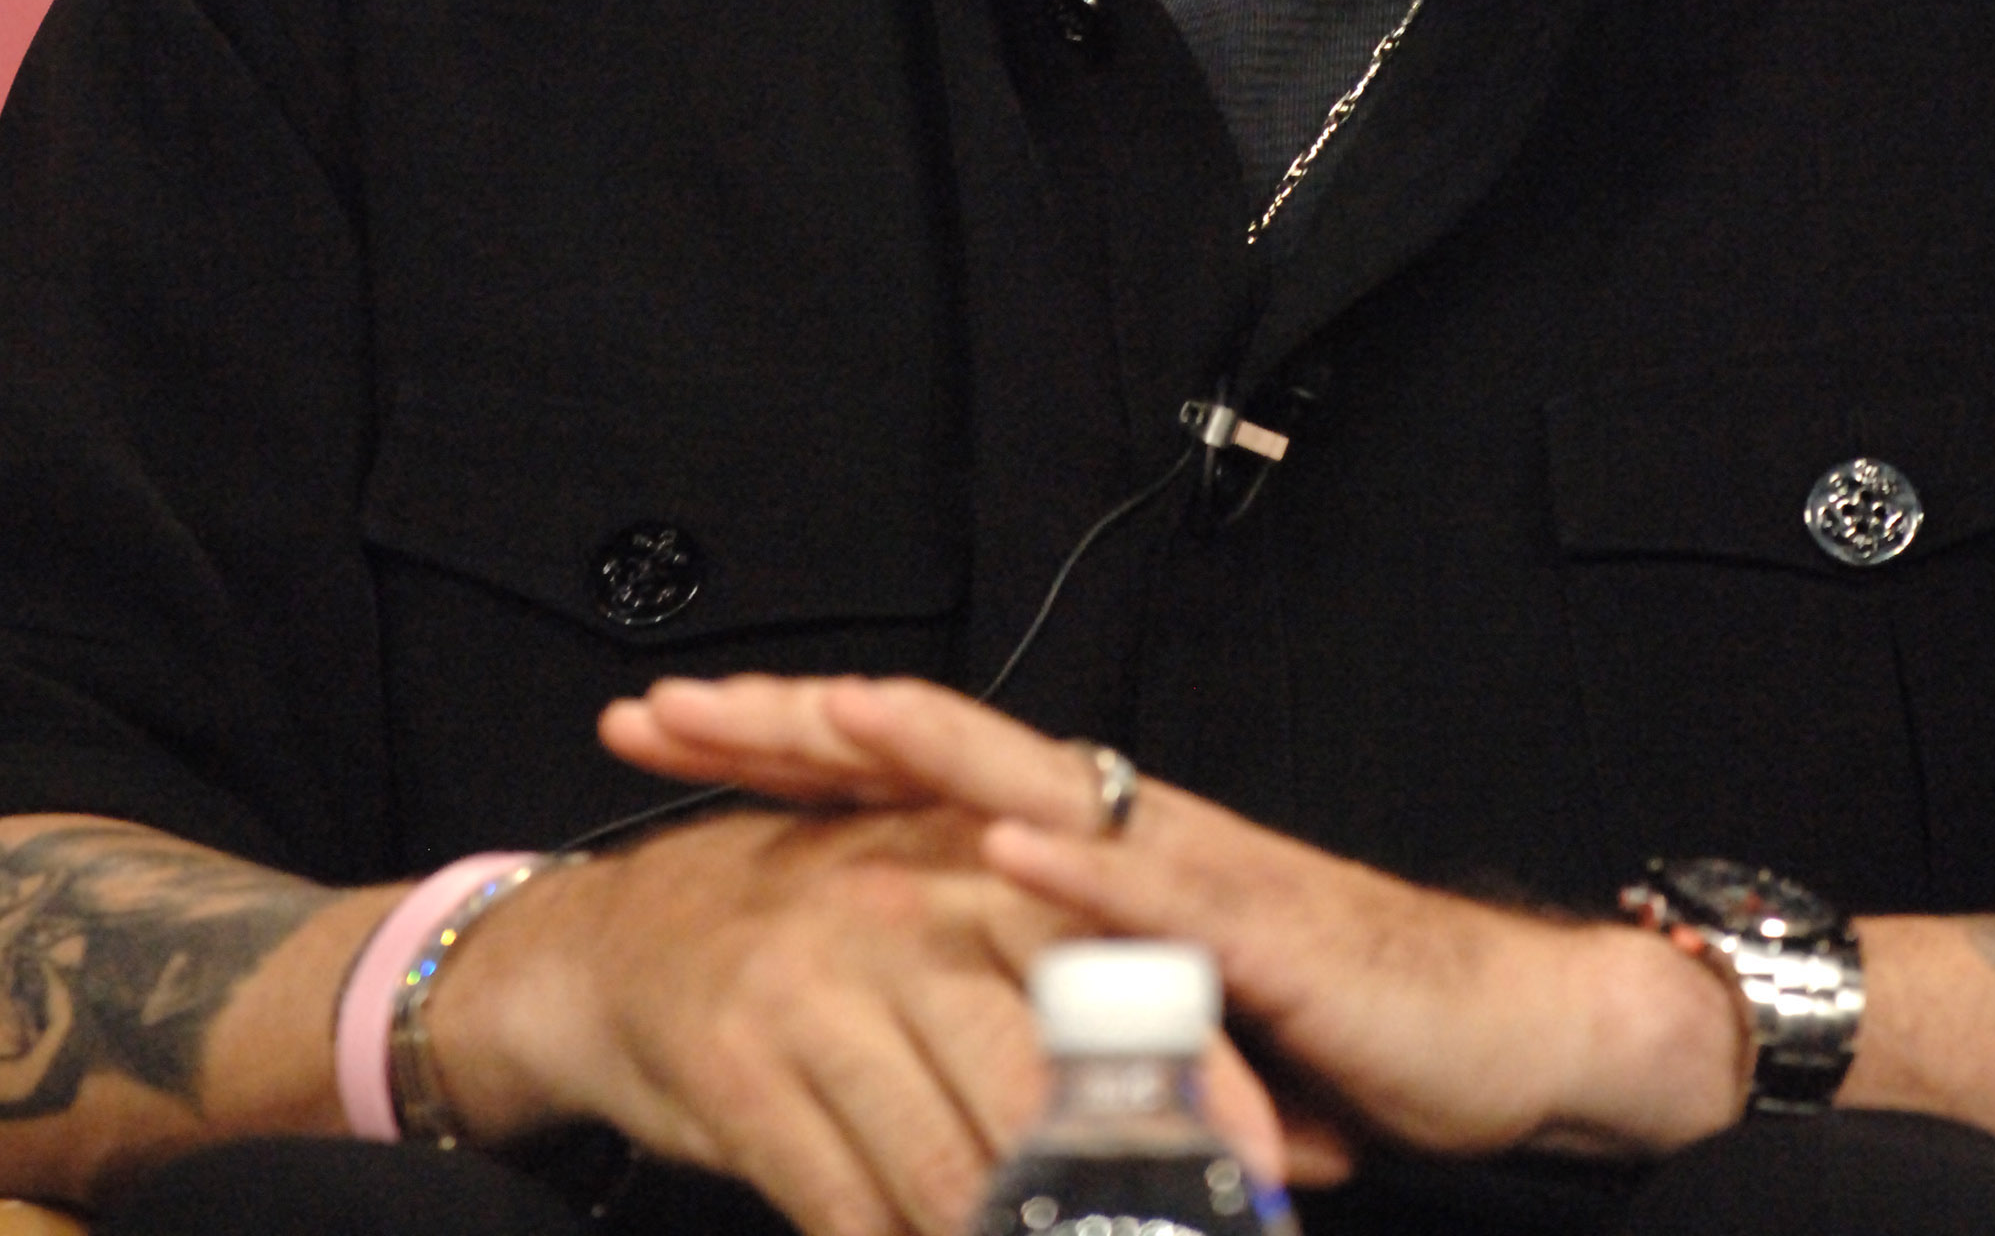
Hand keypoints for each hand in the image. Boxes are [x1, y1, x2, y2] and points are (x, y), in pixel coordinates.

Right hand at [427, 792, 1289, 1235]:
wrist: (627, 941)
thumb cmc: (820, 947)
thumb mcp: (953, 936)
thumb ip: (1089, 1014)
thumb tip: (1287, 1127)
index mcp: (974, 871)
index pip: (1114, 979)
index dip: (1196, 1083)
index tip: (1272, 1170)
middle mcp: (901, 916)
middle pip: (1038, 1083)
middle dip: (1115, 1193)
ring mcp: (818, 993)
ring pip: (948, 1166)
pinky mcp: (744, 1075)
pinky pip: (850, 1210)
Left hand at [605, 676, 1748, 1166]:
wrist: (1490, 1036)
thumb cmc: (1318, 1027)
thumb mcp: (1133, 1016)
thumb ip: (1032, 996)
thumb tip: (917, 1008)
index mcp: (1069, 845)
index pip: (896, 769)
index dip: (777, 742)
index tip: (659, 724)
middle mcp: (1107, 827)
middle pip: (920, 745)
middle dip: (785, 721)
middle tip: (656, 708)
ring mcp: (1175, 869)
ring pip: (1016, 783)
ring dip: (903, 749)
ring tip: (800, 722)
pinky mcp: (1247, 933)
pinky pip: (1145, 892)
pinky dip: (1066, 865)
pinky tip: (997, 845)